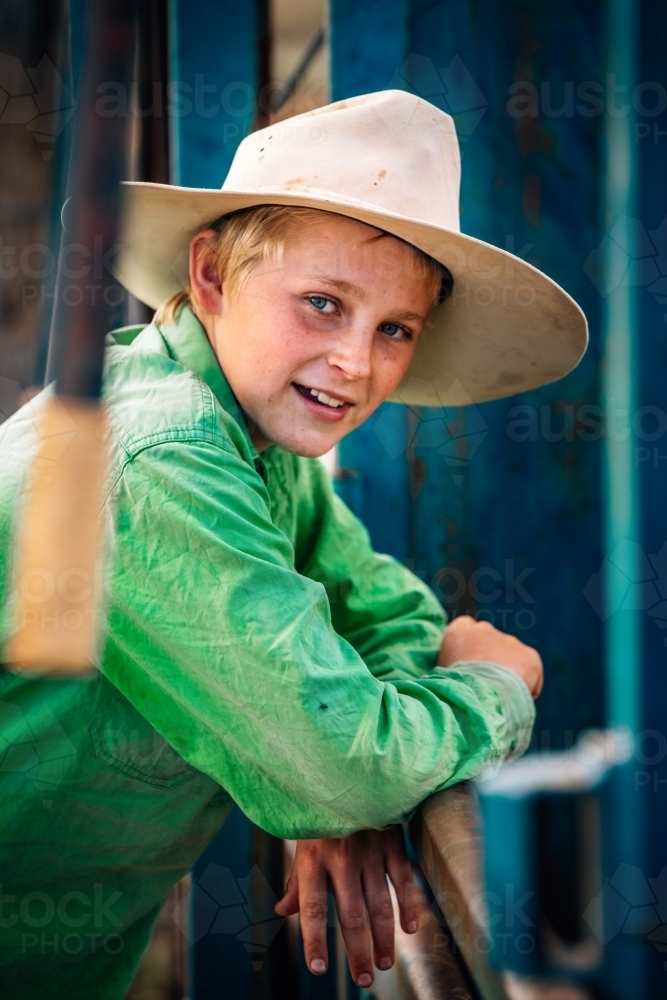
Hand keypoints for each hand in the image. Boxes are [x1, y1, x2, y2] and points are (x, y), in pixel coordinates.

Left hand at [274, 826, 416, 988]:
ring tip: (384, 963)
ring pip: (379, 904)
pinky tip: (411, 928)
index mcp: (313, 860)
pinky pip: (403, 879)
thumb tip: (281, 913)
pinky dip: (408, 905)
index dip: (315, 939)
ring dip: (384, 938)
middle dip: (358, 952)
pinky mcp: (391, 842)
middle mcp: (341, 859)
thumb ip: (295, 881)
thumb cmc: (319, 815)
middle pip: (351, 915)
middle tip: (365, 980)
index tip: (318, 968)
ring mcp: (369, 851)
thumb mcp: (302, 844)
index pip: (314, 909)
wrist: (345, 775)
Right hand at [438, 615, 542, 696]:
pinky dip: (525, 688)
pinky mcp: (529, 656)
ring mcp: (509, 641)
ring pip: (511, 661)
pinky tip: (514, 701)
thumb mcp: (442, 673)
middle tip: (486, 683)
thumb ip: (453, 665)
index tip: (469, 666)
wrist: (479, 691)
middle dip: (491, 659)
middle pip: (490, 643)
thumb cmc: (454, 687)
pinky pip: (530, 676)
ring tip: (499, 696)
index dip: (469, 648)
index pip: (465, 629)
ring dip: (508, 675)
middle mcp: (485, 629)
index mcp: (459, 630)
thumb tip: (461, 676)